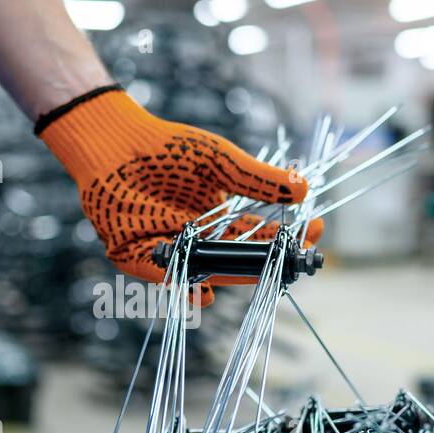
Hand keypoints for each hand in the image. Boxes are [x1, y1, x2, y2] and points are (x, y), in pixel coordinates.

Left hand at [37, 86, 322, 305]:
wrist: (118, 142)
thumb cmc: (170, 148)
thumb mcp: (221, 162)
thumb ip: (258, 179)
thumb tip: (303, 189)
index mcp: (220, 220)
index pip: (261, 236)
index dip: (288, 238)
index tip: (315, 232)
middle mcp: (199, 240)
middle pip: (236, 259)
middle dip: (263, 262)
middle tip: (288, 262)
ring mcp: (170, 250)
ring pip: (201, 271)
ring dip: (224, 278)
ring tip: (249, 279)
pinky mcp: (136, 255)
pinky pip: (160, 273)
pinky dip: (180, 283)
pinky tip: (201, 291)